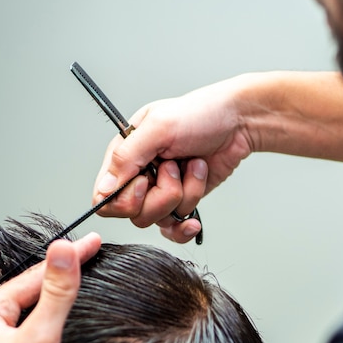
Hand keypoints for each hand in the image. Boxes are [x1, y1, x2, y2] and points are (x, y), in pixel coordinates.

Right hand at [93, 76, 255, 242]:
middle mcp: (140, 174)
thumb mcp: (159, 127)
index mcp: (125, 154)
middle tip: (175, 167)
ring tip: (193, 167)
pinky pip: (173, 228)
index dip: (125, 197)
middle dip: (162, 194)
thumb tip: (104, 190)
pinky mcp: (182, 200)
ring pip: (157, 219)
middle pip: (133, 212)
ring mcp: (161, 190)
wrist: (238, 122)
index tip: (146, 180)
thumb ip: (127, 157)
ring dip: (183, 196)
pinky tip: (193, 221)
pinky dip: (184, 226)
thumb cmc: (200, 114)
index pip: (105, 196)